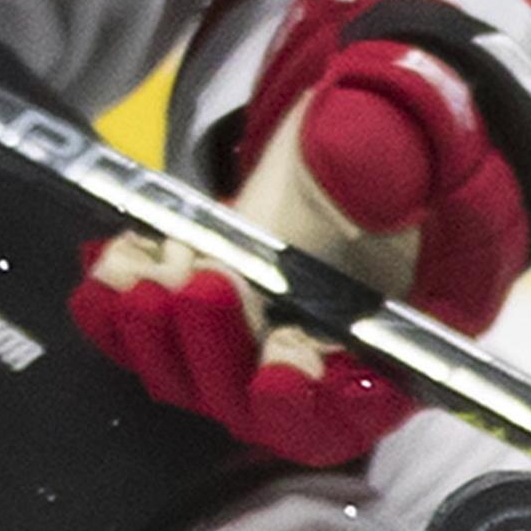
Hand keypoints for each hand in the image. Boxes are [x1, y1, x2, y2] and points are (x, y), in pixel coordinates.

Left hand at [73, 4, 530, 467]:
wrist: (362, 123)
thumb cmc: (412, 137)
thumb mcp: (421, 136)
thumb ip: (391, 164)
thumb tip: (361, 194)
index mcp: (408, 333)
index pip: (366, 405)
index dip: (322, 404)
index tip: (285, 362)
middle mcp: (330, 360)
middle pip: (264, 408)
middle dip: (218, 352)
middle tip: (197, 281)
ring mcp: (258, 345)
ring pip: (198, 381)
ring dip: (159, 337)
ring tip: (142, 272)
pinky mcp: (205, 319)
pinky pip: (147, 343)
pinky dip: (114, 314)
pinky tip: (110, 264)